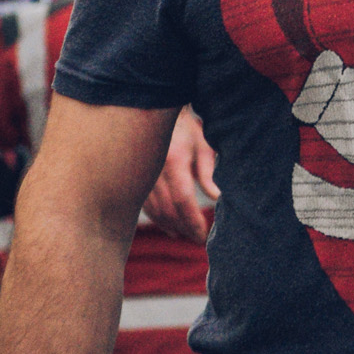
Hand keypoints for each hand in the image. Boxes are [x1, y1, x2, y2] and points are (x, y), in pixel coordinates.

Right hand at [142, 107, 218, 241]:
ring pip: (155, 212)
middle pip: (168, 211)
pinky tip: (171, 228)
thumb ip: (209, 174)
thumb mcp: (203, 146)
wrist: (156, 113)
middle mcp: (153, 171)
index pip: (182, 200)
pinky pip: (146, 207)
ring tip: (188, 236)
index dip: (193, 221)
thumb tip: (218, 199)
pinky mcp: (135, 181)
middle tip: (200, 240)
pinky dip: (159, 220)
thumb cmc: (186, 129)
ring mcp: (141, 177)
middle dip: (185, 229)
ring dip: (172, 227)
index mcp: (173, 160)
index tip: (204, 234)